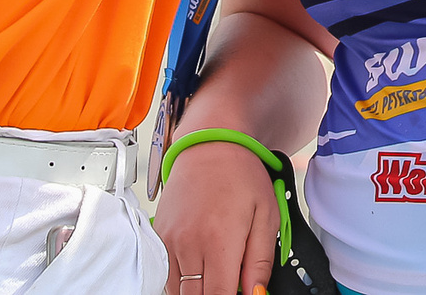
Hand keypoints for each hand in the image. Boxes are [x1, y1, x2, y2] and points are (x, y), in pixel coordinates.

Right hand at [155, 140, 278, 294]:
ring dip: (198, 290)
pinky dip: (183, 280)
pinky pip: (167, 274)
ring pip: (179, 290)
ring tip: (218, 272)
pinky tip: (200, 266)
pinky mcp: (158, 236)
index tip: (241, 294)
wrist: (210, 145)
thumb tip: (256, 294)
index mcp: (219, 240)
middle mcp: (189, 243)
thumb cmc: (241, 175)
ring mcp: (169, 241)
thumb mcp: (267, 216)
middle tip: (231, 282)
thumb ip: (261, 262)